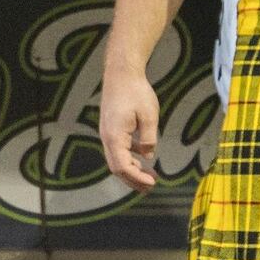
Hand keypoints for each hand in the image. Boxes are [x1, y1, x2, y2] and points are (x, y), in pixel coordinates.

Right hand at [99, 58, 164, 190]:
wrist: (121, 73)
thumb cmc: (135, 91)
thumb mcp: (149, 115)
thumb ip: (149, 139)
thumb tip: (148, 157)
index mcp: (115, 137)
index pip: (123, 166)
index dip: (137, 178)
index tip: (152, 183)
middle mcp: (107, 137)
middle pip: (116, 167)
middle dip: (133, 179)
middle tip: (150, 186)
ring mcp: (107, 133)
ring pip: (116, 159)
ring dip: (132, 169)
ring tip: (149, 176)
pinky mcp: (110, 128)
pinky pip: (118, 148)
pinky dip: (130, 156)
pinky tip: (144, 156)